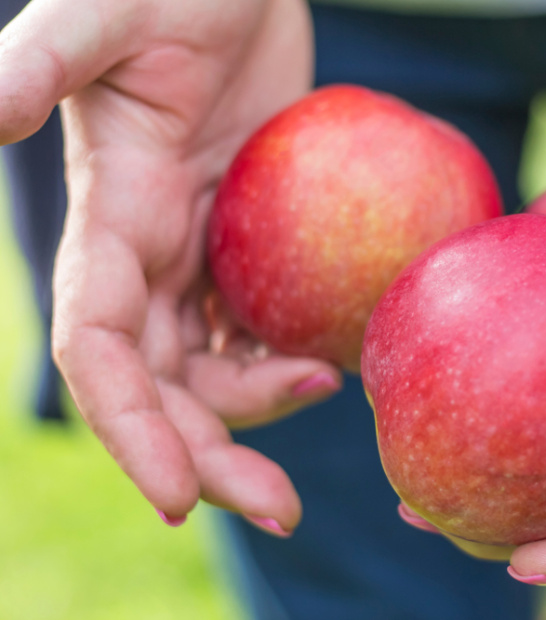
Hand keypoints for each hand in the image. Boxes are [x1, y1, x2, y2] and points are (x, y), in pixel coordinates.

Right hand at [0, 0, 338, 532]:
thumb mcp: (103, 13)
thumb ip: (41, 59)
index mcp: (109, 226)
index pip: (101, 352)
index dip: (129, 429)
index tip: (181, 498)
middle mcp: (149, 257)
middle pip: (164, 386)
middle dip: (209, 455)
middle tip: (283, 510)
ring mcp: (205, 254)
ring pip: (216, 366)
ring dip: (258, 415)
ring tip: (328, 399)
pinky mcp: (256, 242)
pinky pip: (263, 322)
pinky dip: (287, 358)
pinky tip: (330, 365)